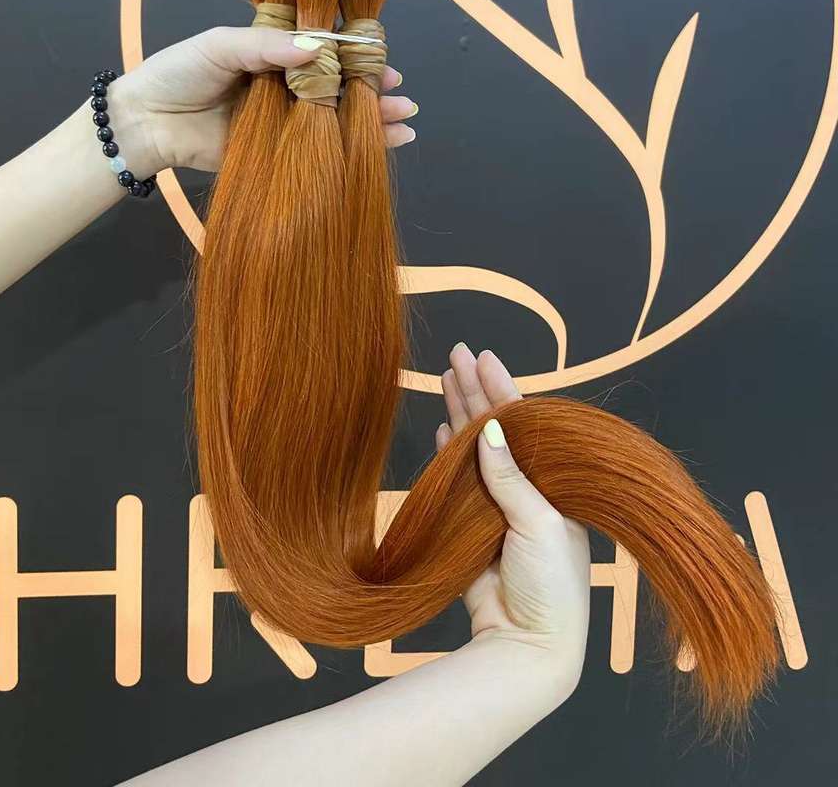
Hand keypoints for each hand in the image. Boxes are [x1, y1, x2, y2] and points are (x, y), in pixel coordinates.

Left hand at [109, 27, 418, 173]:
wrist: (146, 122)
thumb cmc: (178, 72)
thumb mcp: (221, 46)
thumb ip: (266, 45)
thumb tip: (317, 48)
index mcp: (274, 51)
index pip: (324, 47)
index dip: (354, 52)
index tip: (379, 57)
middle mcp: (285, 84)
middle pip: (338, 85)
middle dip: (372, 89)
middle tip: (400, 94)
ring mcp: (284, 120)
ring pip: (335, 118)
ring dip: (372, 120)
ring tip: (404, 119)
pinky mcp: (278, 152)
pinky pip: (318, 149)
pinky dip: (350, 149)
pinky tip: (385, 145)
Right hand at [438, 343, 590, 692]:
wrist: (528, 644)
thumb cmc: (550, 585)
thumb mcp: (538, 524)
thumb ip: (510, 476)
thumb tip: (488, 427)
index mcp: (555, 482)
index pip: (524, 423)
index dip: (502, 387)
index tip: (482, 356)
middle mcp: (528, 487)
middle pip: (495, 427)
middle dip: (475, 389)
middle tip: (456, 353)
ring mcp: (499, 504)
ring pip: (473, 447)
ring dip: (459, 413)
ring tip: (445, 377)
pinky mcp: (473, 525)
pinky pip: (458, 479)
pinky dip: (449, 452)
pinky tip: (442, 427)